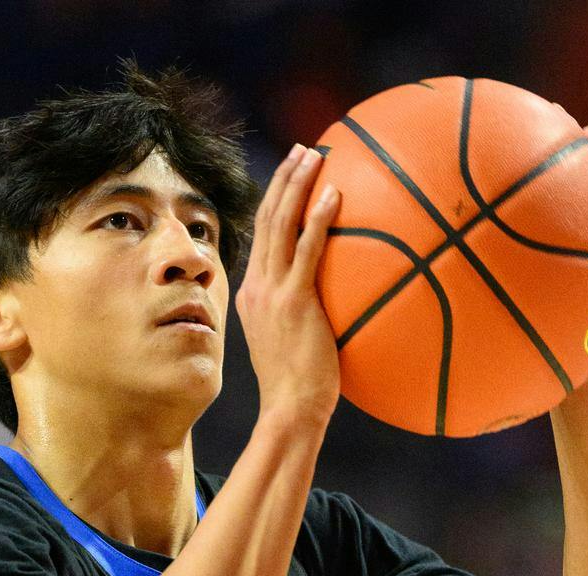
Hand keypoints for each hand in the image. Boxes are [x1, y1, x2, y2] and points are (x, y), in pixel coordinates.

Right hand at [237, 144, 340, 428]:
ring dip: (297, 185)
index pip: (262, 238)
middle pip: (267, 219)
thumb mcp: (295, 344)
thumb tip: (333, 306)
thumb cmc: (300, 389)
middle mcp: (257, 287)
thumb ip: (305, 316)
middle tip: (303, 151)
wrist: (290, 410)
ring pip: (280, 225)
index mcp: (253, 294)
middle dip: (284, 179)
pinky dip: (318, 219)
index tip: (292, 175)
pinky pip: (307, 251)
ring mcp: (272, 293)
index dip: (275, 200)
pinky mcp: (294, 303)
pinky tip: (334, 194)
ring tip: (315, 155)